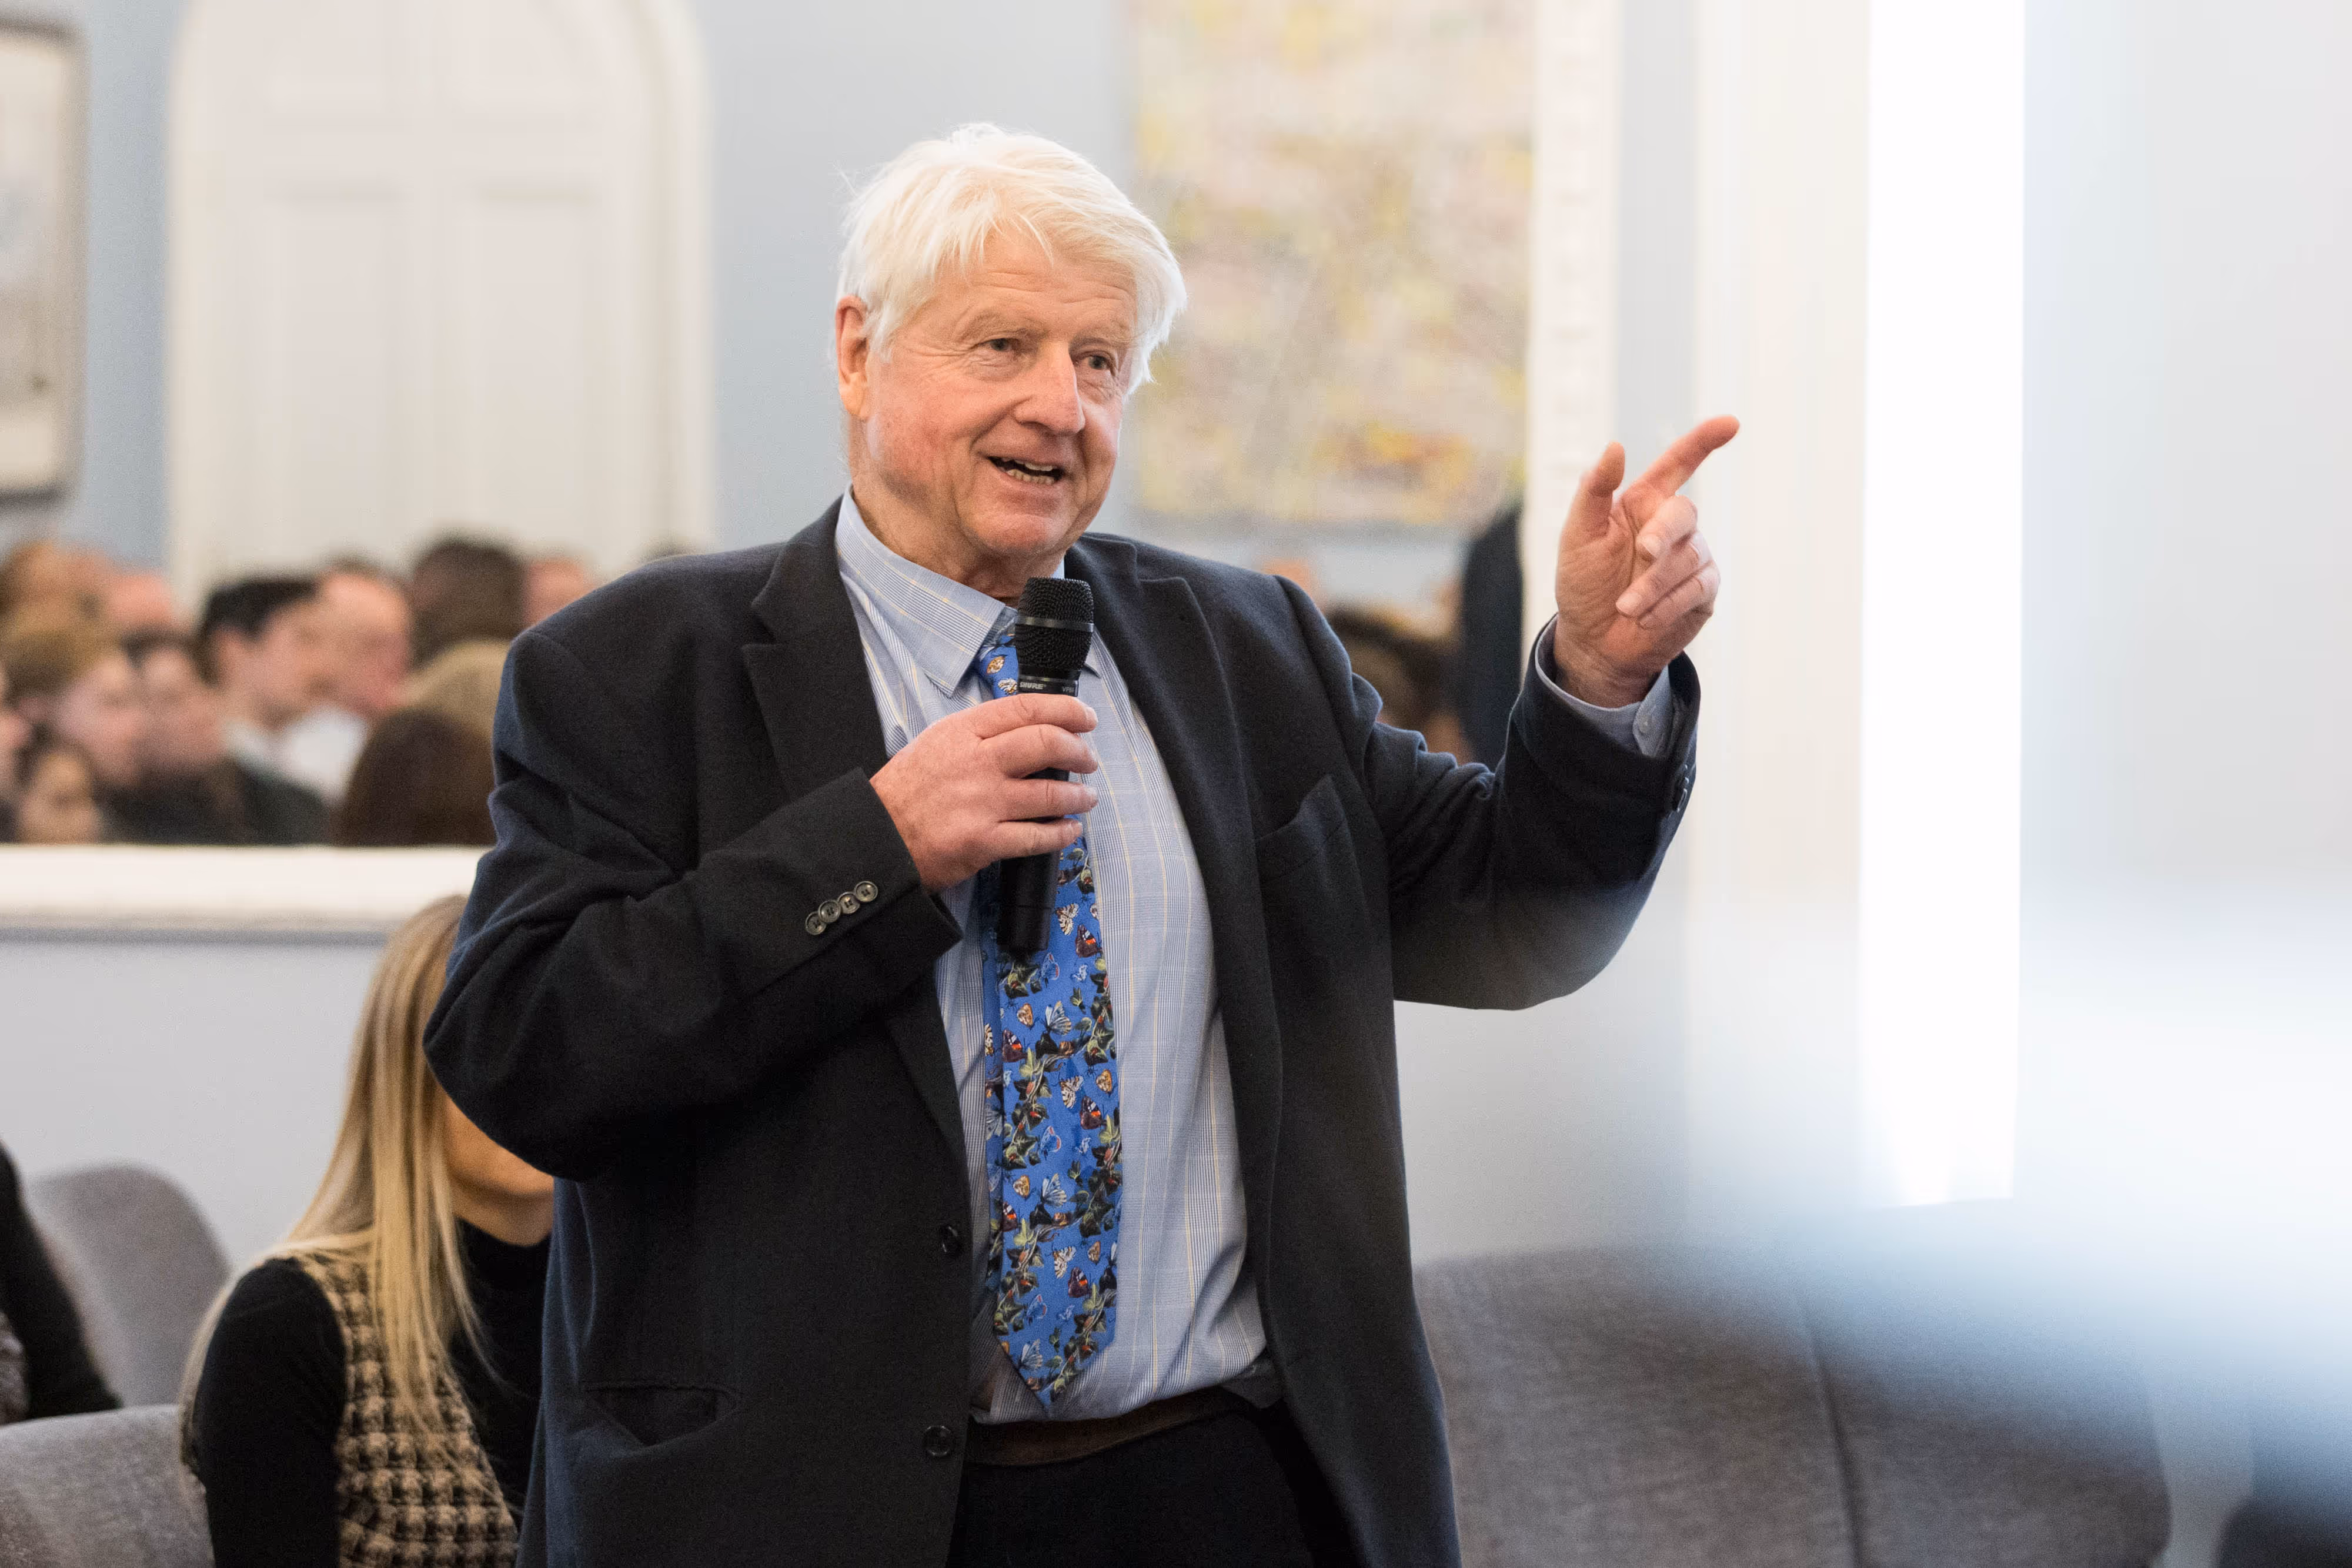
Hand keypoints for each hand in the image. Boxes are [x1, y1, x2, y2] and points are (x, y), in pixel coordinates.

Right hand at [870, 693, 1101, 892]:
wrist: (875, 837)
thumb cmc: (906, 792)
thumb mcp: (935, 743)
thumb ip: (979, 734)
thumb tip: (1028, 729)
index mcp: (962, 731)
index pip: (1026, 708)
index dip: (1066, 710)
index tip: (1086, 718)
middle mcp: (975, 762)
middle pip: (1046, 743)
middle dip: (1078, 751)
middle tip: (1088, 760)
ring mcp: (981, 802)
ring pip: (1049, 793)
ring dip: (1078, 795)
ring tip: (1086, 797)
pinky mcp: (983, 841)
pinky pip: (1036, 837)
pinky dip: (1062, 833)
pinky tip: (1070, 830)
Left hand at [1551, 416, 1740, 705]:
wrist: (1593, 642)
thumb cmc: (1583, 584)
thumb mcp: (1577, 536)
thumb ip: (1593, 491)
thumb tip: (1615, 446)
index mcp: (1643, 503)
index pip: (1678, 464)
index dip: (1703, 442)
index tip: (1730, 424)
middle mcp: (1672, 525)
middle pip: (1685, 512)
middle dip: (1664, 532)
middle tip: (1643, 552)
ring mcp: (1692, 557)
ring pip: (1689, 556)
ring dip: (1654, 584)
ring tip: (1625, 607)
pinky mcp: (1703, 591)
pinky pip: (1697, 588)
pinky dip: (1668, 604)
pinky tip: (1645, 618)